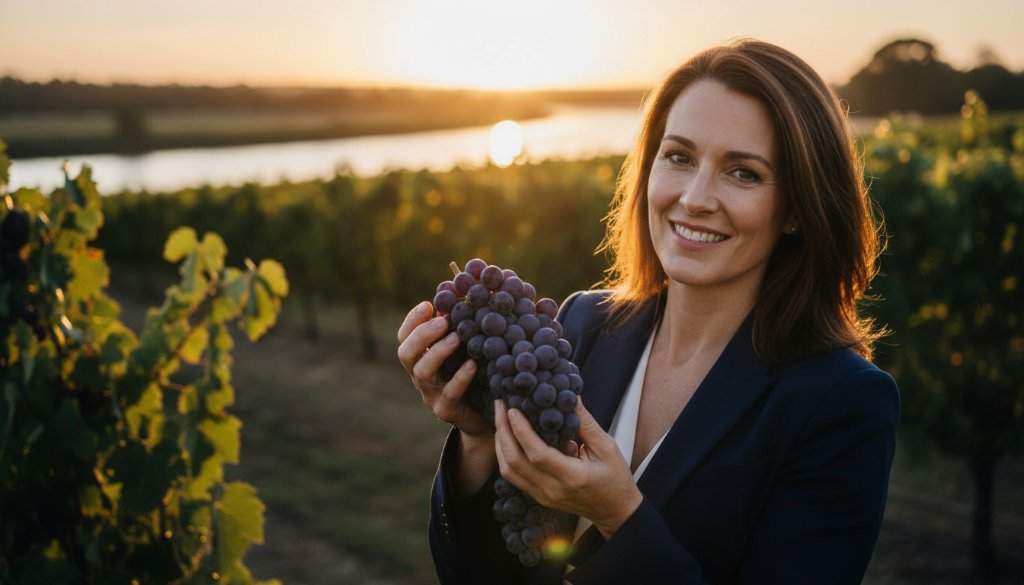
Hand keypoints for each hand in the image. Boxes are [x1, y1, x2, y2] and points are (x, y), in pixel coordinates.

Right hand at [396, 301, 489, 439]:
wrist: (484, 414)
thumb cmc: (475, 374)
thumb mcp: (466, 349)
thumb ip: (461, 327)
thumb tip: (465, 293)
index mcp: (420, 358)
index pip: (405, 337)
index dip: (412, 320)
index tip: (428, 304)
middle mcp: (420, 375)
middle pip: (406, 353)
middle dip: (422, 335)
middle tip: (442, 321)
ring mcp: (430, 394)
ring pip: (422, 372)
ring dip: (438, 352)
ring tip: (456, 338)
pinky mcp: (445, 410)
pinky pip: (449, 393)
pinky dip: (460, 378)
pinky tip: (472, 364)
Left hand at [494, 398, 642, 538]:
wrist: (615, 511)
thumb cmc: (615, 477)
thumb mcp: (607, 447)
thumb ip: (586, 422)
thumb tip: (570, 395)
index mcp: (572, 476)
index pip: (537, 454)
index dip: (521, 431)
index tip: (512, 409)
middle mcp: (553, 490)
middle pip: (515, 462)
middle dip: (503, 432)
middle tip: (500, 406)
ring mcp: (543, 496)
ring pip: (509, 471)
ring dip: (500, 444)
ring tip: (500, 419)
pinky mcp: (539, 498)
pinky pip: (514, 477)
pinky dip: (506, 456)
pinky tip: (508, 438)